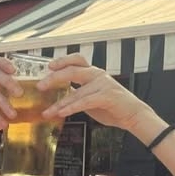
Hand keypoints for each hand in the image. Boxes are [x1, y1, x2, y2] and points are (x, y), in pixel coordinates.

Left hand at [40, 56, 156, 133]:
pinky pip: (85, 101)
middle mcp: (98, 75)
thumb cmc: (112, 107)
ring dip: (59, 103)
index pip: (77, 60)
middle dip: (54, 78)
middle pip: (72, 70)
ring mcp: (103, 85)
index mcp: (94, 73)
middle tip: (40, 86)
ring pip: (76, 91)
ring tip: (48, 111)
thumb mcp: (91, 98)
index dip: (62, 60)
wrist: (133, 115)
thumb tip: (62, 95)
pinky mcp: (107, 96)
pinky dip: (72, 107)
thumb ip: (78, 93)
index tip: (49, 66)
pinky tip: (62, 113)